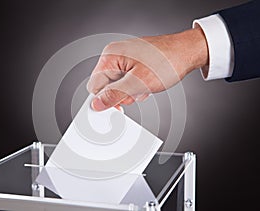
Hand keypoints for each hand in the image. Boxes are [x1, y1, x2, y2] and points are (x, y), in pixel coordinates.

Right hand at [87, 27, 207, 110]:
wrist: (188, 52)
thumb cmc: (167, 61)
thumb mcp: (138, 83)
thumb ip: (114, 94)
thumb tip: (96, 103)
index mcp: (111, 56)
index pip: (95, 85)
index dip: (104, 99)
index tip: (115, 107)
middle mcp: (115, 55)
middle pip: (106, 86)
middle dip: (120, 95)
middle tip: (135, 94)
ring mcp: (124, 59)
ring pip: (118, 86)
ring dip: (130, 92)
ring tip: (145, 87)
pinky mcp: (133, 63)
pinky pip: (127, 81)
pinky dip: (136, 87)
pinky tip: (147, 85)